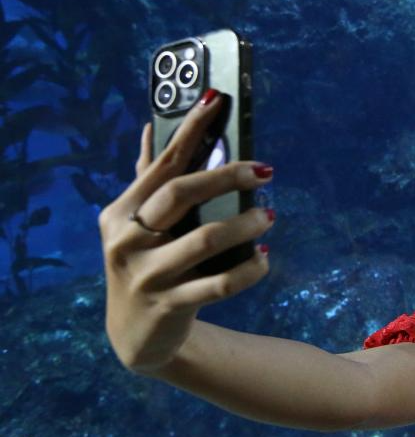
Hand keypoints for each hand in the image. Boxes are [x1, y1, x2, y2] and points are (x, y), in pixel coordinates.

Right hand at [99, 92, 273, 372]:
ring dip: (245, 224)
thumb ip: (147, 180)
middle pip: (181, 194)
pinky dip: (249, 268)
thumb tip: (152, 128)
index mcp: (120, 212)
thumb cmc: (144, 265)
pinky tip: (265, 257)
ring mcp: (147, 275)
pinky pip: (220, 284)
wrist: (136, 336)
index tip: (218, 100)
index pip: (162, 163)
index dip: (191, 130)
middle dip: (227, 176)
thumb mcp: (136, 225)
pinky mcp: (171, 305)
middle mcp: (127, 240)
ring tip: (270, 216)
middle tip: (265, 170)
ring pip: (205, 239)